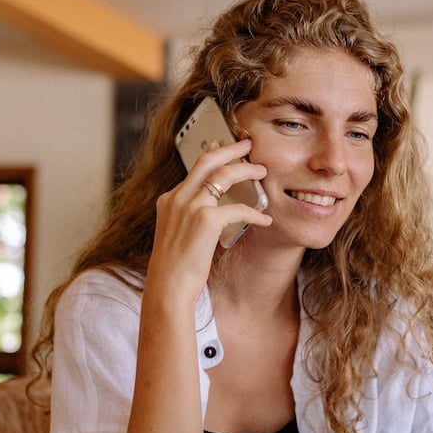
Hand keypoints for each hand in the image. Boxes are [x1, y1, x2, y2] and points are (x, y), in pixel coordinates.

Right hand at [148, 139, 271, 301]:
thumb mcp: (176, 236)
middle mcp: (177, 198)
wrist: (168, 287)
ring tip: (262, 172)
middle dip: (230, 148)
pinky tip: (265, 219)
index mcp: (169, 200)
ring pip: (224, 175)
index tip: (222, 146)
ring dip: (247, 171)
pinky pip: (238, 208)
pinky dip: (255, 212)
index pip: (193, 169)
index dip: (211, 155)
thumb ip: (189, 219)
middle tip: (248, 145)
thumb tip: (211, 214)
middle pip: (207, 160)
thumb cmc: (175, 269)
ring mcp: (190, 207)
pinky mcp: (206, 220)